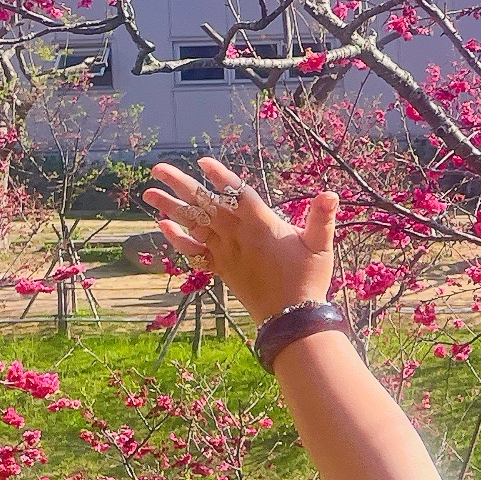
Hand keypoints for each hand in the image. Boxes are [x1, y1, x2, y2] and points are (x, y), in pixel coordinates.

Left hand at [142, 158, 336, 325]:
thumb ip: (322, 218)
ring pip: (193, 225)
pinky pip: (194, 252)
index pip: (237, 194)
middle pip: (205, 205)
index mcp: (261, 225)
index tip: (202, 162)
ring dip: (170, 208)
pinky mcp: (222, 268)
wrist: (290, 317)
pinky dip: (177, 239)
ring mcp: (226, 252)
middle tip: (158, 169)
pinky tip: (163, 227)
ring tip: (149, 194)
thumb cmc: (308, 279)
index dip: (220, 177)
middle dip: (181, 185)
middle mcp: (238, 235)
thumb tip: (330, 193)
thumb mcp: (321, 246)